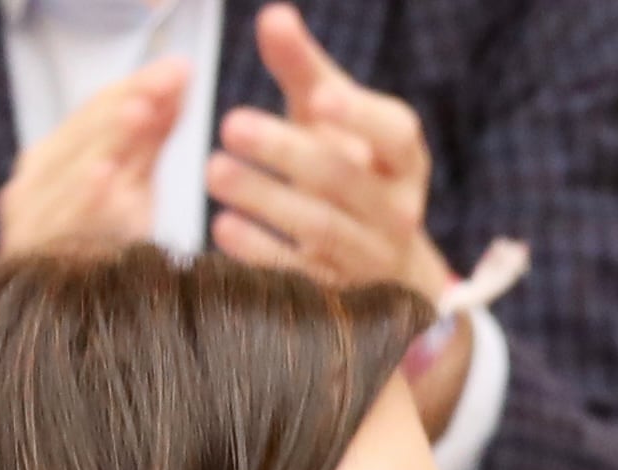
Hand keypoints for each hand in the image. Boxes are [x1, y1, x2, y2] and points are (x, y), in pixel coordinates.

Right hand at [0, 59, 188, 256]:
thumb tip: (178, 76)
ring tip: (138, 111)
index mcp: (50, 161)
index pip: (95, 114)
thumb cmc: (106, 256)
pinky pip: (64, 226)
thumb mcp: (133, 185)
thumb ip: (149, 137)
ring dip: (106, 140)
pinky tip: (103, 177)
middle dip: (129, 104)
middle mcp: (31, 187)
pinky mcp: (34, 262)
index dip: (138, 87)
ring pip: (73, 170)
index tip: (181, 70)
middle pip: (85, 134)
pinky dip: (83, 199)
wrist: (76, 340)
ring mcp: (29, 224)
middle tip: (166, 84)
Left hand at [212, 9, 467, 428]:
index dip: (359, 116)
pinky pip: (298, 274)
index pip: (394, 134)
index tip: (316, 97)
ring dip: (265, 199)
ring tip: (213, 170)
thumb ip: (303, 69)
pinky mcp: (337, 294)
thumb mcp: (331, 118)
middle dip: (286, 152)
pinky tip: (223, 227)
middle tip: (231, 125)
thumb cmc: (350, 169)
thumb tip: (272, 15)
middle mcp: (396, 210)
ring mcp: (368, 257)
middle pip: (343, 179)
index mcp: (403, 159)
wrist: (383, 264)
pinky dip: (259, 252)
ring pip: (320, 228)